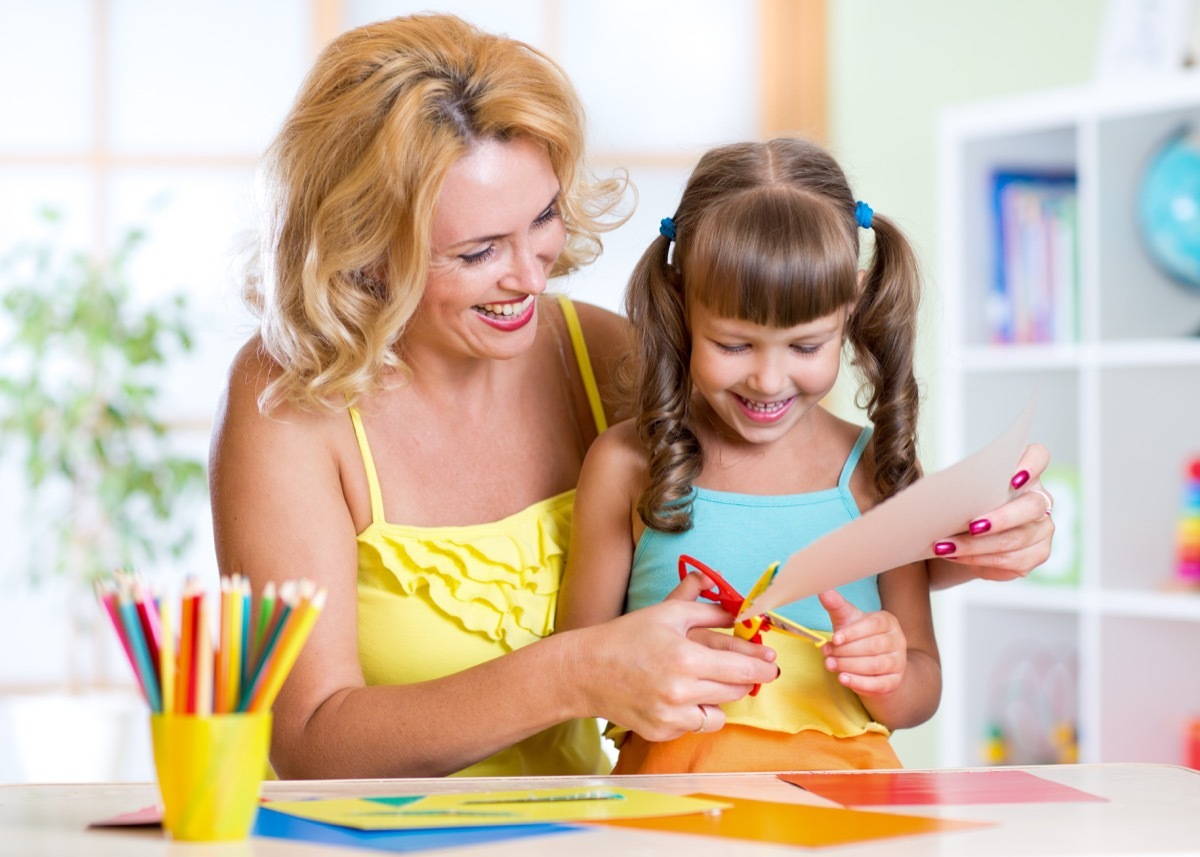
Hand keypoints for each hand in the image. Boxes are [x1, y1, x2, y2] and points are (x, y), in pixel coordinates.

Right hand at [573, 571, 778, 740]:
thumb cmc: (627, 636)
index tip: (772, 663)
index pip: (742, 668)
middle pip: (736, 691)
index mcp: (687, 658)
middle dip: (743, 679)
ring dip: (719, 698)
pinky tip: (678, 696)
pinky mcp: (661, 732)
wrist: (587, 670)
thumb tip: (740, 605)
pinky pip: (694, 725)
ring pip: (719, 714)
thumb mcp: (668, 613)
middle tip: (740, 669)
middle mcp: (681, 692)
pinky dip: (694, 712)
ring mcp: (671, 716)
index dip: (763, 666)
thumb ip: (709, 609)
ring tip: (703, 682)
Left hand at [818, 590, 905, 695]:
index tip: (834, 638)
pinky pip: (879, 684)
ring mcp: (899, 662)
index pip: (873, 625)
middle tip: (827, 654)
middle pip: (873, 646)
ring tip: (830, 665)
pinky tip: (843, 679)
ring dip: (850, 666)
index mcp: (888, 621)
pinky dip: (860, 683)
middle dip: (846, 651)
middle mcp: (898, 640)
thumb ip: (836, 606)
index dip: (853, 632)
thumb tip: (823, 591)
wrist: (874, 662)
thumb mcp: (848, 620)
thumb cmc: (858, 637)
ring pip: (875, 666)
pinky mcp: (895, 681)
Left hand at [931, 443, 1054, 583]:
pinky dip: (978, 560)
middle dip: (1000, 518)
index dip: (1031, 465)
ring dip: (976, 545)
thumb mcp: (961, 493)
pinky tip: (955, 557)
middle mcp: (1040, 500)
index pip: (1039, 456)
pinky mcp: (1037, 554)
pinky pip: (1011, 561)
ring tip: (945, 546)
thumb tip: (941, 492)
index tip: (1012, 478)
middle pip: (1032, 507)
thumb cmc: (963, 506)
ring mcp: (1042, 529)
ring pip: (1016, 539)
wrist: (965, 538)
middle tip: (971, 525)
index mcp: (1024, 473)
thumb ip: (962, 487)